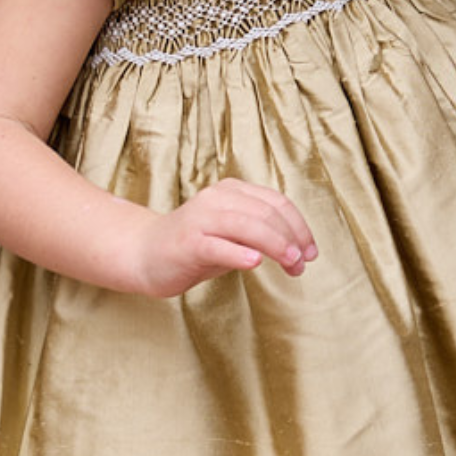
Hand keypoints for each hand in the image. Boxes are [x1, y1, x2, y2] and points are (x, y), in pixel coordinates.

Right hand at [130, 179, 318, 297]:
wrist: (144, 255)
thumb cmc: (194, 248)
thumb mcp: (233, 236)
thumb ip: (261, 235)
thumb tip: (299, 250)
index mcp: (231, 191)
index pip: (276, 203)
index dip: (300, 227)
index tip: (311, 252)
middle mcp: (216, 198)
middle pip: (266, 214)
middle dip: (292, 239)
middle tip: (302, 265)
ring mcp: (200, 218)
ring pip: (247, 226)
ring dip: (275, 245)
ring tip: (291, 264)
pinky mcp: (187, 241)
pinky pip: (217, 245)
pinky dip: (239, 253)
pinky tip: (255, 263)